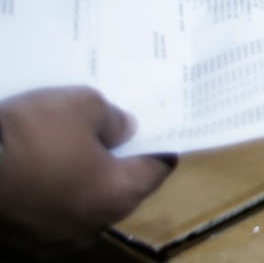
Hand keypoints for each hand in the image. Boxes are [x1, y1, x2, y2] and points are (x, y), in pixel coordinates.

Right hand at [0, 88, 173, 255]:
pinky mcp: (25, 235)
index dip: (160, 141)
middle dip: (119, 156)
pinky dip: (52, 185)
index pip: (158, 166)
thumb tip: (124, 130)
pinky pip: (50, 204)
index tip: (161, 124)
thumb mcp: (81, 105)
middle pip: (120, 184)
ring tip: (74, 142)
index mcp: (121, 193)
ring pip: (83, 197)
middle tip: (117, 127)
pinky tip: (42, 161)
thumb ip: (113, 117)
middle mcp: (96, 222)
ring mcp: (57, 234)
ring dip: (82, 173)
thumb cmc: (31, 138)